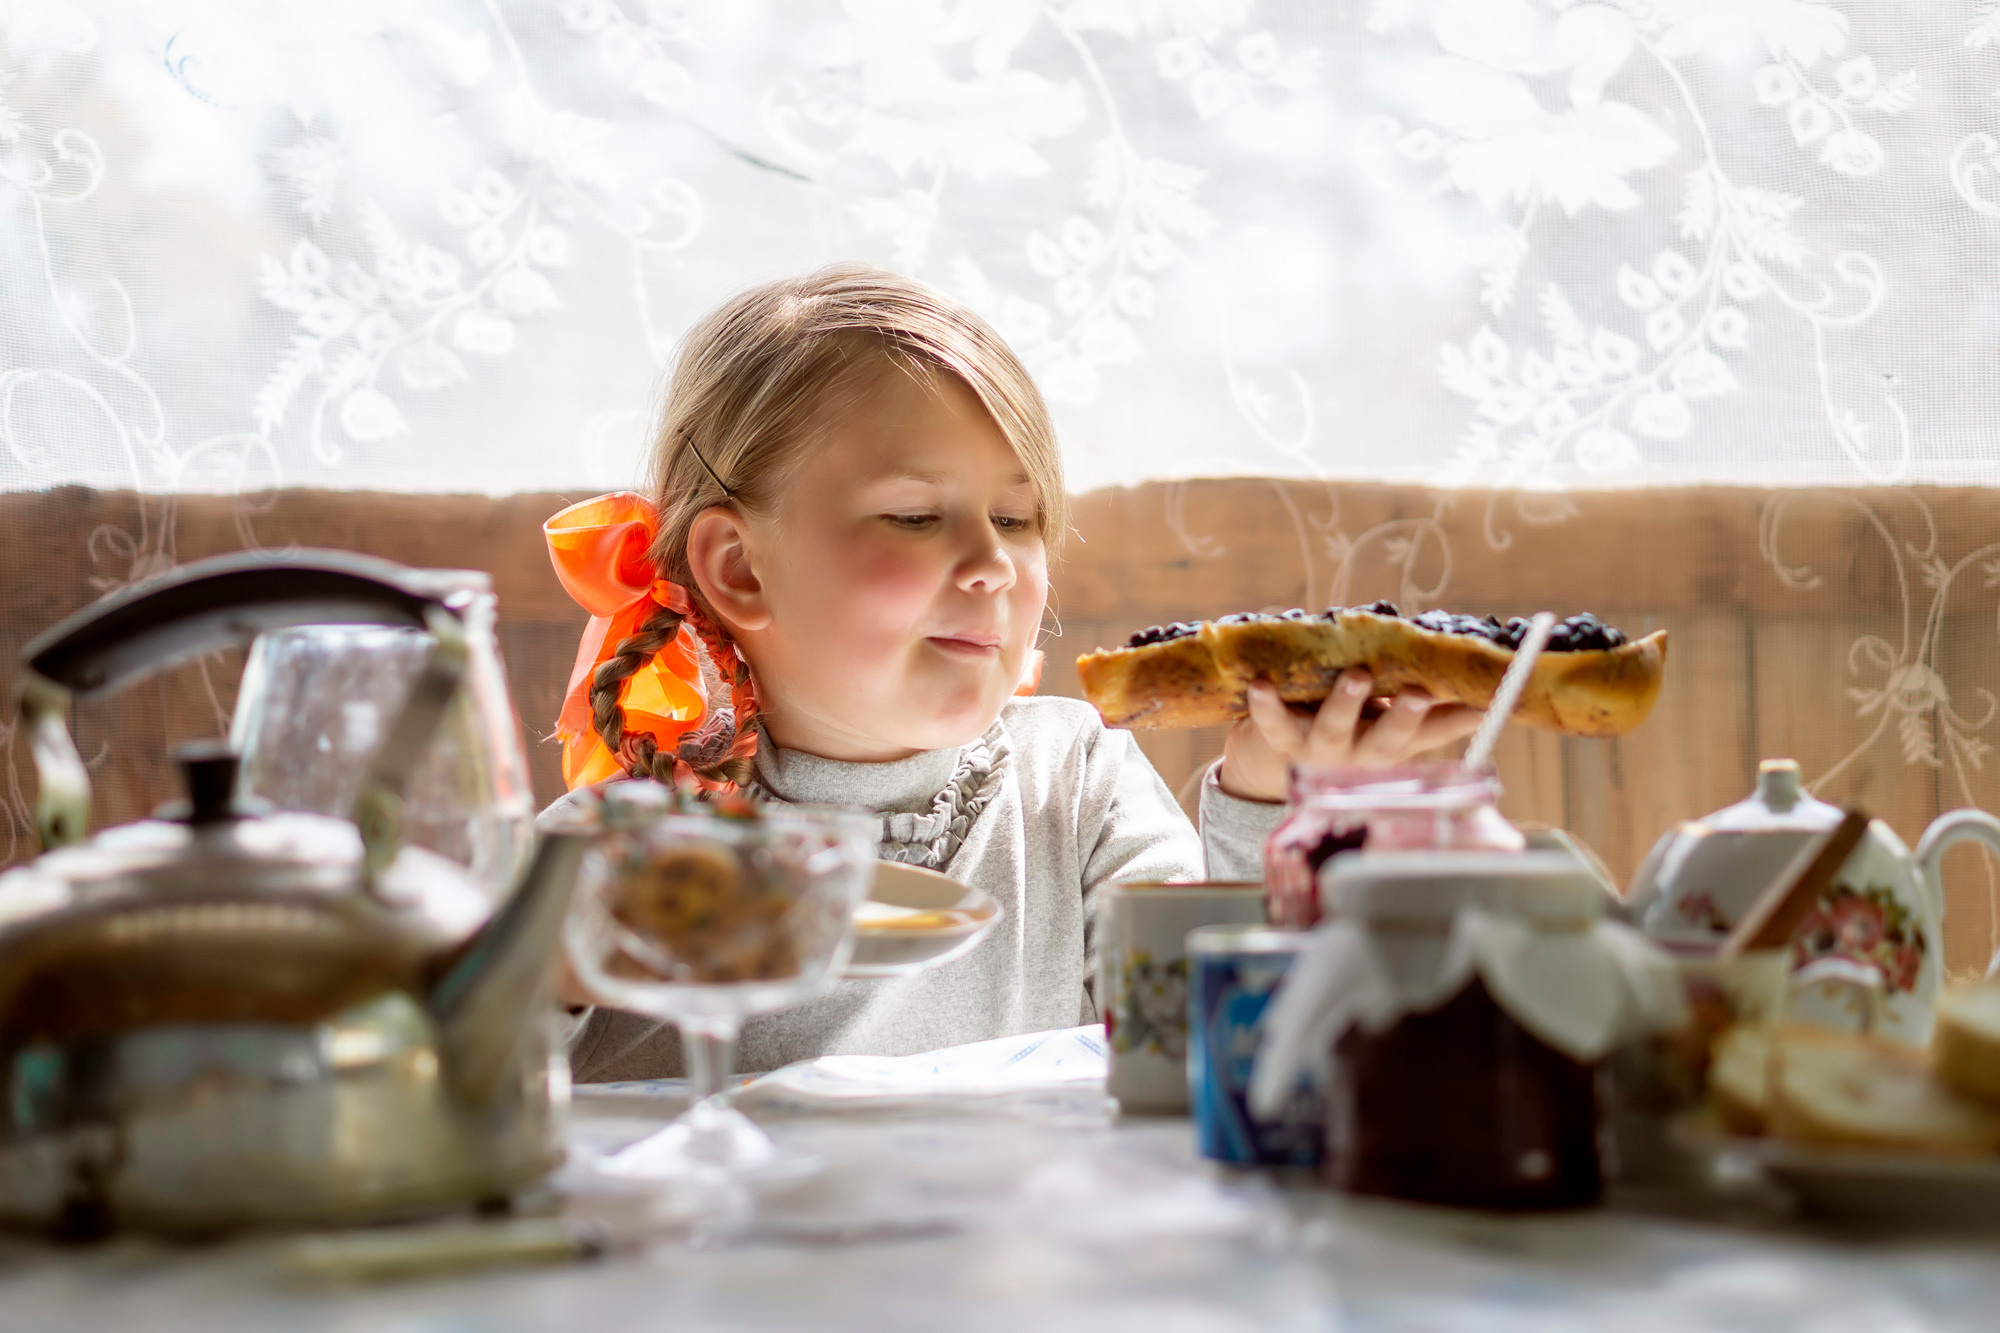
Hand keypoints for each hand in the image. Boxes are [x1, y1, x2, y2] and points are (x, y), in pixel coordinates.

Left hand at [1217, 670, 1484, 802]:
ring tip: (1356, 677)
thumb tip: (1482, 690)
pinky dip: (1266, 705)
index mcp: (1388, 743)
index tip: (1483, 704)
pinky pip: (1272, 722)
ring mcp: (1318, 749)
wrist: (1269, 766)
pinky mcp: (1278, 738)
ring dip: (1346, 704)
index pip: (1430, 732)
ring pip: (1334, 729)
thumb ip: (1428, 712)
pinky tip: (1262, 685)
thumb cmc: (1342, 731)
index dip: (1456, 721)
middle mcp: (1357, 752)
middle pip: (1386, 739)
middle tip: (1417, 694)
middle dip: (1403, 718)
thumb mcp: (1385, 725)